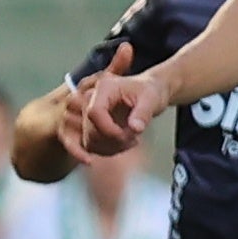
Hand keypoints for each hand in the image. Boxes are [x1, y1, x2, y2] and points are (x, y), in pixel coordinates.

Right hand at [61, 43, 161, 158]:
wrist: (147, 91)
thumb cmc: (150, 91)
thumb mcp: (152, 99)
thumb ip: (144, 113)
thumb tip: (135, 129)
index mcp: (104, 88)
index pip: (94, 112)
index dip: (109, 129)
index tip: (129, 135)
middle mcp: (89, 99)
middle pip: (90, 130)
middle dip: (114, 140)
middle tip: (135, 137)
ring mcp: (85, 113)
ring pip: (88, 141)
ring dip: (110, 148)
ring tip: (131, 140)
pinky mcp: (86, 126)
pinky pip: (89, 146)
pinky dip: (106, 150)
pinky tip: (122, 144)